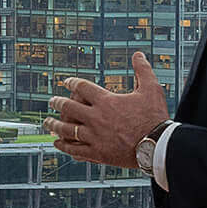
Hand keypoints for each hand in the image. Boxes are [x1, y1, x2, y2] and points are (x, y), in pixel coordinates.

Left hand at [54, 51, 168, 169]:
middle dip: (58, 103)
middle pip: (68, 107)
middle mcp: (96, 118)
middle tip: (52, 101)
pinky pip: (75, 149)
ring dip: (54, 125)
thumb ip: (143, 70)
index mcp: (106, 101)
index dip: (72, 83)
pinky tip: (57, 143)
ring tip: (47, 122)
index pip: (82, 87)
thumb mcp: (151, 89)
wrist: (159, 145)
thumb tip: (138, 54)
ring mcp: (94, 136)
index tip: (66, 82)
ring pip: (67, 129)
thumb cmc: (155, 117)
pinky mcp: (97, 153)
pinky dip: (64, 146)